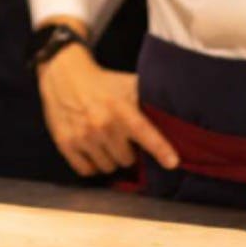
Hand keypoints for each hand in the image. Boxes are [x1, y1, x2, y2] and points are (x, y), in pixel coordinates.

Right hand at [37, 44, 179, 175]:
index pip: (144, 132)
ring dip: (110, 159)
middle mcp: (101, 124)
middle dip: (127, 152)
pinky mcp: (65, 143)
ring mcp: (82, 135)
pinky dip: (91, 164)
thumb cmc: (103, 83)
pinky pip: (86, 170)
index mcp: (120, 109)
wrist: (63, 75)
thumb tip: (182, 111)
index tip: (173, 162)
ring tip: (105, 142)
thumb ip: (150, 100)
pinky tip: (91, 150)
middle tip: (121, 139)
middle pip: (127, 160)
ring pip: (108, 167)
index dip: (160, 149)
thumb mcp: (128, 85)